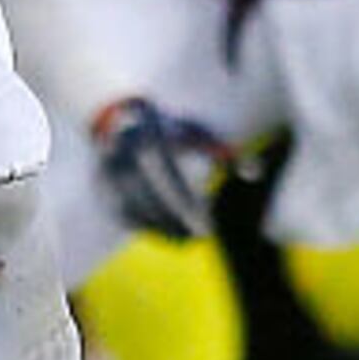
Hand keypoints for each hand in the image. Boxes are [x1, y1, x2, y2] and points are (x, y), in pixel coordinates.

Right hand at [91, 96, 232, 239]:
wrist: (121, 118)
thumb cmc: (169, 129)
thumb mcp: (198, 136)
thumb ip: (226, 154)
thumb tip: (256, 172)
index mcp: (156, 147)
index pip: (175, 190)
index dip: (191, 214)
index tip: (209, 232)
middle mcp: (130, 163)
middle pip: (155, 207)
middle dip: (176, 227)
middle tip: (197, 240)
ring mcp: (112, 176)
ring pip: (138, 215)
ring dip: (161, 231)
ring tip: (183, 241)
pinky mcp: (103, 187)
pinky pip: (124, 215)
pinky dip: (143, 226)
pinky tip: (161, 232)